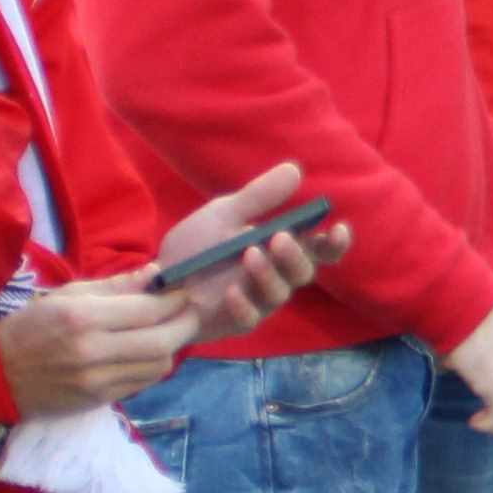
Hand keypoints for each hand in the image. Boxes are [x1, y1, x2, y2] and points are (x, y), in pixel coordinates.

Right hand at [0, 275, 200, 419]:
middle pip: (162, 342)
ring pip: (158, 366)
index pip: (148, 310)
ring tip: (171, 331)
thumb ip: (116, 286)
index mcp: (84, 317)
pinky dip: (154, 366)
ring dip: (173, 347)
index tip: (184, 291)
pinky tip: (151, 352)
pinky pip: (142, 383)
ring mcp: (97, 380)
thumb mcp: (68, 295)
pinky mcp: (99, 400)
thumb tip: (157, 274)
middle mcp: (94, 351)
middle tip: (191, 312)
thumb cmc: (32, 325)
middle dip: (186, 324)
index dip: (174, 301)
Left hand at [147, 161, 337, 343]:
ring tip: (250, 254)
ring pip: (279, 293)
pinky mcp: (236, 322)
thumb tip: (295, 170)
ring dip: (268, 274)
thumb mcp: (223, 214)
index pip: (319, 250)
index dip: (334, 243)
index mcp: (279, 250)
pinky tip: (232, 291)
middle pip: (304, 272)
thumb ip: (258, 197)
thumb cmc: (195, 247)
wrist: (155, 279)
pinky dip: (244, 305)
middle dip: (296, 255)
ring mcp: (258, 302)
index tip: (337, 228)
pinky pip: (249, 318)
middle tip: (279, 238)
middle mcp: (276, 277)